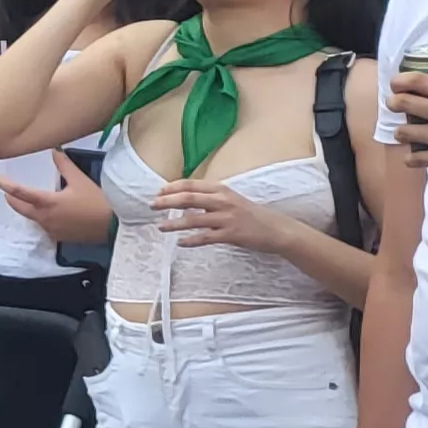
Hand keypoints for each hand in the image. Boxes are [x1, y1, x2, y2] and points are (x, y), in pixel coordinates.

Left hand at [5, 151, 114, 245]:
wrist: (115, 226)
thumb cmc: (98, 202)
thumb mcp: (80, 180)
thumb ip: (64, 165)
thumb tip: (54, 150)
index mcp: (47, 203)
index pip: (19, 193)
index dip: (5, 184)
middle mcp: (44, 218)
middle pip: (19, 208)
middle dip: (11, 198)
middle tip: (8, 189)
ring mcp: (51, 230)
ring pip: (32, 218)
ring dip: (28, 208)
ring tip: (29, 198)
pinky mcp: (59, 238)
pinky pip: (44, 226)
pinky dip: (42, 217)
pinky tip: (49, 211)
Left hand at [152, 177, 308, 255]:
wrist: (276, 229)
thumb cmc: (249, 214)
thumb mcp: (229, 199)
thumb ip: (209, 197)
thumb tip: (182, 198)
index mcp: (221, 189)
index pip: (190, 185)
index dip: (171, 188)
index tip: (158, 192)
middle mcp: (223, 201)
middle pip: (188, 199)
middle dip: (167, 202)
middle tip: (151, 205)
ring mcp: (227, 218)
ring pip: (194, 219)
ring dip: (174, 223)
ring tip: (160, 227)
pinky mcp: (231, 235)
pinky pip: (206, 238)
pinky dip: (191, 240)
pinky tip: (180, 243)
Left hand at [392, 72, 427, 187]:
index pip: (421, 81)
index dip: (401, 80)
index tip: (396, 84)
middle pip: (404, 103)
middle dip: (394, 102)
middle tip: (395, 105)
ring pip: (404, 132)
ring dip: (402, 132)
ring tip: (407, 133)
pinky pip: (415, 159)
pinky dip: (412, 158)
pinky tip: (415, 156)